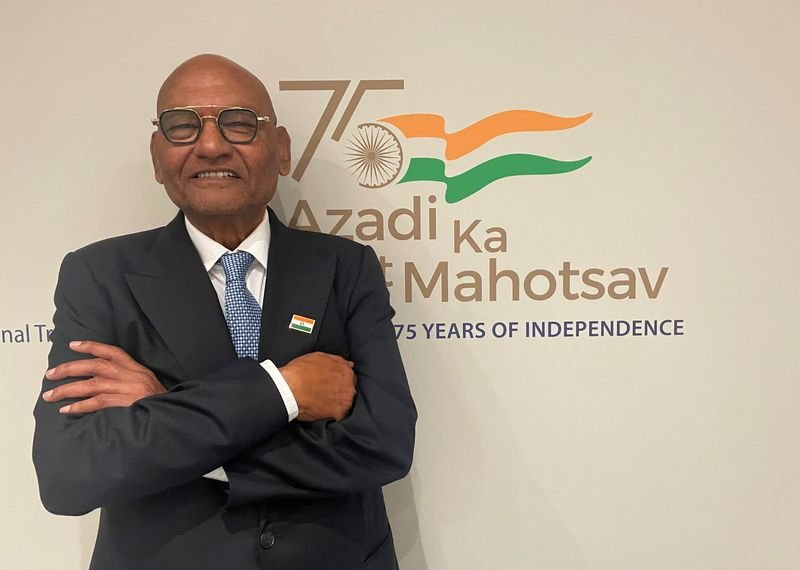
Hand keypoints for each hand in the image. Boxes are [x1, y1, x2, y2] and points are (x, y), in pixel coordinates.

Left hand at [43, 340, 166, 413]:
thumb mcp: (147, 381)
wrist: (172, 413)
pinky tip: (67, 409)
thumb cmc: (158, 400)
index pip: (111, 352)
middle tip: (50, 374)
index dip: (92, 346)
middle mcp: (128, 376)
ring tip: (50, 395)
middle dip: (70, 368)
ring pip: (91, 385)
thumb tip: (101, 379)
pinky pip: (96, 403)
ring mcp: (125, 390)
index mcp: (136, 368)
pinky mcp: (123, 404)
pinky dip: (80, 406)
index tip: (73, 345)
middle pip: (95, 366)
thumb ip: (128, 377)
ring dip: (68, 390)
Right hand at [279, 352, 356, 421]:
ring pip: (345, 402)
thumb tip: (349, 364)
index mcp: (345, 371)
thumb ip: (337, 361)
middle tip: (325, 392)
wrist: (290, 389)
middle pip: (349, 390)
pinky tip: (321, 408)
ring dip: (337, 402)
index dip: (339, 381)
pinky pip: (339, 414)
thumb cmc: (300, 372)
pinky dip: (332, 413)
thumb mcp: (319, 357)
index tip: (331, 384)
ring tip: (322, 401)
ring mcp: (346, 400)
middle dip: (340, 391)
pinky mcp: (339, 413)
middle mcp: (349, 386)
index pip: (349, 377)